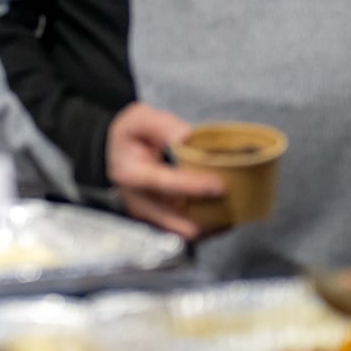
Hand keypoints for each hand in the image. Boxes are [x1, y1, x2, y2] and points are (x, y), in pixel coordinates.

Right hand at [107, 102, 224, 239]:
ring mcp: (148, 216)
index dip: (193, 187)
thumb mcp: (140, 119)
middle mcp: (137, 202)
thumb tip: (187, 136)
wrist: (116, 153)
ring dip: (211, 224)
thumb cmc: (130, 136)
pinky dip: (208, 225)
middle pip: (177, 222)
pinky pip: (188, 231)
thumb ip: (162, 125)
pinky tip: (225, 213)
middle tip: (234, 201)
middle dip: (208, 216)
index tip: (220, 185)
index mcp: (131, 174)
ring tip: (234, 208)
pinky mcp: (159, 223)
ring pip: (185, 232)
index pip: (163, 185)